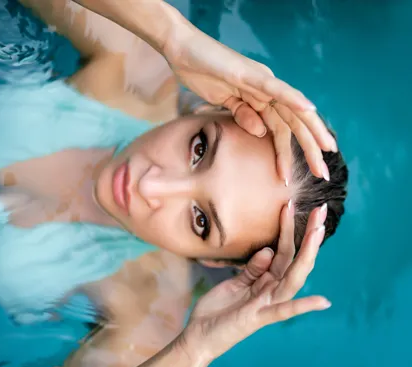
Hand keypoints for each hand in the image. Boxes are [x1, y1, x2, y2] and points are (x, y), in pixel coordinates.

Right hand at [162, 19, 337, 183]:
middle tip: (323, 174)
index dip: (296, 149)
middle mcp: (266, 88)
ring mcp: (260, 80)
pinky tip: (309, 110)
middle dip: (310, 147)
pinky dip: (293, 98)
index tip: (308, 172)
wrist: (183, 50)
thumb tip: (261, 132)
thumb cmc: (200, 73)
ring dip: (310, 130)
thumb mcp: (223, 102)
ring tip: (326, 150)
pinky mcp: (249, 74)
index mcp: (260, 97)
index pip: (283, 127)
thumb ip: (242, 115)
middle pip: (293, 122)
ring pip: (291, 108)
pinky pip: (275, 88)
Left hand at [180, 202, 329, 366]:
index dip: (288, 229)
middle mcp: (271, 291)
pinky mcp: (257, 318)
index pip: (283, 251)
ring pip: (292, 277)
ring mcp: (267, 304)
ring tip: (318, 232)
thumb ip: (252, 268)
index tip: (292, 204)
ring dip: (307, 255)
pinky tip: (322, 301)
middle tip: (321, 210)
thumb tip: (269, 250)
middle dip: (307, 234)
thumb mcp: (234, 282)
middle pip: (294, 258)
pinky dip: (303, 306)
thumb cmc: (217, 310)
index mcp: (266, 281)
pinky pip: (282, 311)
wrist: (199, 337)